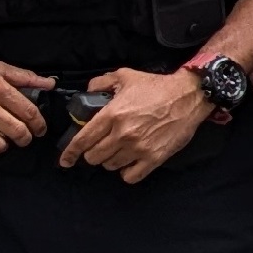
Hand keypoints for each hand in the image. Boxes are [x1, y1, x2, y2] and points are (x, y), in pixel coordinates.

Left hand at [58, 63, 209, 182]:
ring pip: (110, 166)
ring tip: (117, 150)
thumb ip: (102, 82)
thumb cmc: (157, 87)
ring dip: (110, 160)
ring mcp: (138, 148)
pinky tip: (129, 162)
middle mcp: (122, 134)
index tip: (65, 160)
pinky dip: (126, 172)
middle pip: (94, 157)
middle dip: (92, 153)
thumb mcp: (126, 76)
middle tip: (99, 147)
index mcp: (112, 114)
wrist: (187, 97)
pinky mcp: (153, 158)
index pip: (83, 140)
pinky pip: (130, 176)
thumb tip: (88, 90)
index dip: (70, 153)